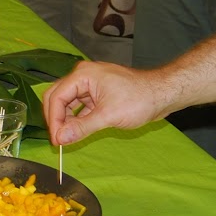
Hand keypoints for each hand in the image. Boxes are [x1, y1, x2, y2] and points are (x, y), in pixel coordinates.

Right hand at [42, 62, 165, 145]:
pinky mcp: (97, 93)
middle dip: (55, 119)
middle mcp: (83, 76)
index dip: (53, 120)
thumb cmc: (139, 100)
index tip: (56, 140)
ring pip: (67, 102)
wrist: (162, 93)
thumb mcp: (108, 116)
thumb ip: (82, 127)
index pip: (56, 97)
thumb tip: (60, 139)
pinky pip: (79, 105)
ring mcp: (90, 84)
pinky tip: (77, 132)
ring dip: (65, 119)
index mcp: (82, 75)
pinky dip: (76, 118)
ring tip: (67, 138)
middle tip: (58, 140)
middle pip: (57, 97)